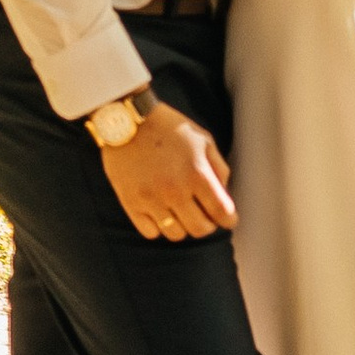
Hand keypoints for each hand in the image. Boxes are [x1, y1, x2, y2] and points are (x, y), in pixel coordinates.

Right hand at [101, 101, 236, 240]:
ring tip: (180, 211)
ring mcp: (151, 199)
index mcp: (196, 173)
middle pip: (200, 229)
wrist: (126, 120)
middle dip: (207, 225)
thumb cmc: (168, 127)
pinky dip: (158, 226)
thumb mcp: (202, 139)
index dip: (229, 219)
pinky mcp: (131, 203)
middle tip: (204, 215)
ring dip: (182, 226)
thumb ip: (218, 168)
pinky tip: (160, 211)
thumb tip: (225, 196)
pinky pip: (150, 232)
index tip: (228, 219)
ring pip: (176, 234)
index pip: (221, 212)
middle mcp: (174, 190)